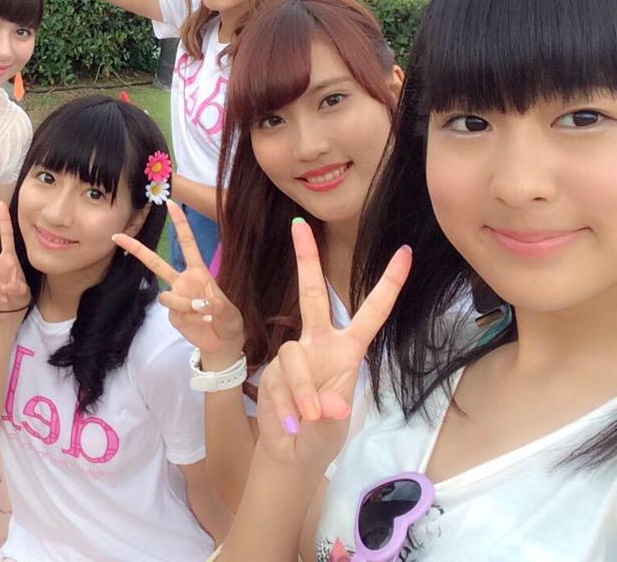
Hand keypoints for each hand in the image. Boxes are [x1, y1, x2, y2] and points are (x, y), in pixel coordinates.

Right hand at [0, 201, 30, 323]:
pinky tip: (0, 299)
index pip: (6, 235)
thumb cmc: (18, 294)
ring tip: (6, 295)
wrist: (9, 309)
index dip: (4, 220)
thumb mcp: (23, 290)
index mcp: (8, 257)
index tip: (1, 204)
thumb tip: (9, 286)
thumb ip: (18, 287)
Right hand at [113, 200, 243, 364]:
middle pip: (156, 262)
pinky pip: (173, 311)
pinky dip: (187, 317)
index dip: (180, 224)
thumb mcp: (231, 313)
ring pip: (166, 295)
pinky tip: (197, 323)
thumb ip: (219, 306)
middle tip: (117, 236)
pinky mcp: (172, 315)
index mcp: (199, 272)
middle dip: (136, 249)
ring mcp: (176, 298)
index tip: (171, 203)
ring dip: (184, 305)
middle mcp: (183, 281)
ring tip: (202, 314)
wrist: (222, 344)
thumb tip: (201, 303)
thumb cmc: (229, 322)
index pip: (188, 243)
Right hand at [255, 220, 410, 468]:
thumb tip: (327, 404)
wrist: (291, 453)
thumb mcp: (335, 429)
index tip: (405, 253)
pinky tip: (291, 423)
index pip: (371, 313)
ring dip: (302, 390)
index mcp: (348, 351)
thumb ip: (331, 416)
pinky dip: (287, 404)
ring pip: (293, 355)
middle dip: (306, 260)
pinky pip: (278, 379)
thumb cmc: (323, 435)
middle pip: (312, 295)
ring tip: (308, 419)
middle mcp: (319, 344)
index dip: (388, 284)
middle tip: (298, 225)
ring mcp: (293, 356)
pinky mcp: (272, 370)